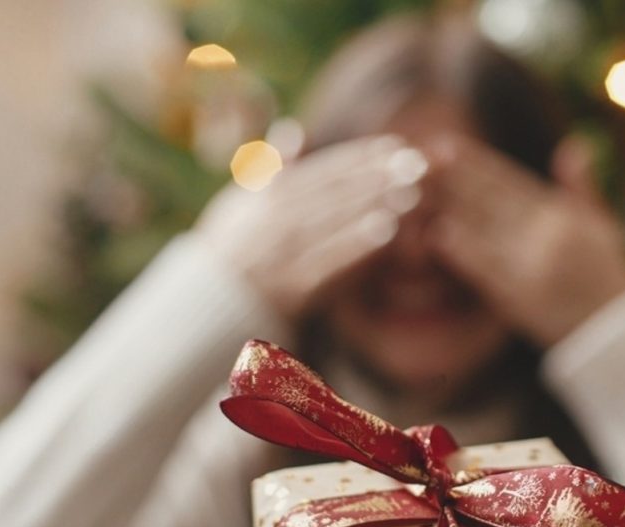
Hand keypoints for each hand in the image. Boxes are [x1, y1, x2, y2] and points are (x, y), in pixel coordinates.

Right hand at [195, 135, 427, 318]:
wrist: (206, 301)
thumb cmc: (231, 247)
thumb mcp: (244, 200)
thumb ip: (272, 166)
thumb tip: (293, 126)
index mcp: (271, 195)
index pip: (325, 170)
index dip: (362, 156)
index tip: (397, 146)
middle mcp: (278, 219)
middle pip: (337, 191)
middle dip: (379, 176)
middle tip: (418, 164)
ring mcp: (285, 251)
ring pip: (336, 221)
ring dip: (375, 203)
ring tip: (412, 192)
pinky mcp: (291, 284)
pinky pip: (328, 259)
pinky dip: (356, 243)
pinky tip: (387, 231)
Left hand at [425, 134, 624, 346]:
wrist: (619, 334)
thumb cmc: (610, 279)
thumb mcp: (604, 228)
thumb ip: (583, 188)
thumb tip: (573, 146)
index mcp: (565, 215)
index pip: (512, 181)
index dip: (477, 163)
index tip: (447, 146)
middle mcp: (547, 234)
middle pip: (491, 199)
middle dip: (456, 177)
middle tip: (423, 157)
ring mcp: (532, 265)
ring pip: (484, 228)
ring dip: (451, 208)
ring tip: (421, 190)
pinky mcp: (521, 297)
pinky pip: (486, 269)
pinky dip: (463, 250)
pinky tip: (439, 234)